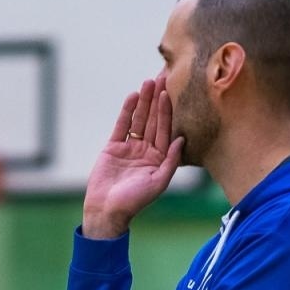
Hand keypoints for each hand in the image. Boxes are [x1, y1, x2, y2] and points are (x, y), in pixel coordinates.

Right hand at [82, 78, 184, 238]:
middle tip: (160, 79)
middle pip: (152, 121)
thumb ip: (171, 161)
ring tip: (147, 83)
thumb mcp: (159, 182)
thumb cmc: (135, 201)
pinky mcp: (113, 147)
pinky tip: (132, 97)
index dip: (166, 112)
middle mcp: (146, 151)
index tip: (168, 93)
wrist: (107, 209)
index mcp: (159, 159)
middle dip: (156, 100)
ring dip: (143, 102)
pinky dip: (127, 112)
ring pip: (138, 120)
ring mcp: (130, 148)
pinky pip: (122, 126)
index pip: (165, 130)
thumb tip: (182, 139)